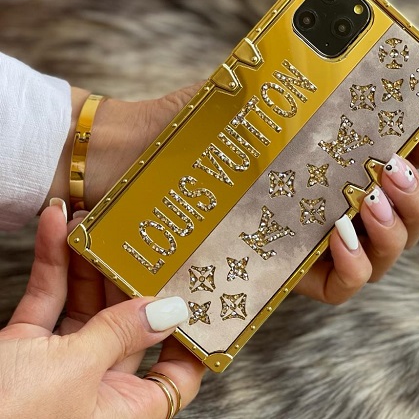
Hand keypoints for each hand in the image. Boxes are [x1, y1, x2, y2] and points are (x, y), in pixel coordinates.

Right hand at [0, 203, 204, 417]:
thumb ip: (121, 335)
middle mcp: (97, 385)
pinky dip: (52, 264)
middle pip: (131, 323)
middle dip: (132, 277)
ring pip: (88, 305)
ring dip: (89, 261)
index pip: (176, 373)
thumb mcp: (75, 372)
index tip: (198, 293)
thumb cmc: (7, 418)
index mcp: (122, 407)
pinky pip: (48, 300)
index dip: (191, 337)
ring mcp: (61, 365)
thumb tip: (170, 310)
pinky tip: (56, 225)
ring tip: (97, 221)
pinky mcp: (27, 349)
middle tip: (143, 239)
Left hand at [60, 83, 418, 306]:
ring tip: (369, 200)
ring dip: (393, 230)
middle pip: (399, 214)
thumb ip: (290, 81)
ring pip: (380, 254)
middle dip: (415, 196)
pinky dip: (354, 266)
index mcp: (325, 164)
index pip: (390, 163)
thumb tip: (333, 39)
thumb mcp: (244, 96)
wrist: (131, 158)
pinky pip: (339, 286)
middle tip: (399, 169)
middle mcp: (324, 204)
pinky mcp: (283, 271)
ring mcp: (306, 241)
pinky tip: (340, 237)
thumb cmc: (188, 126)